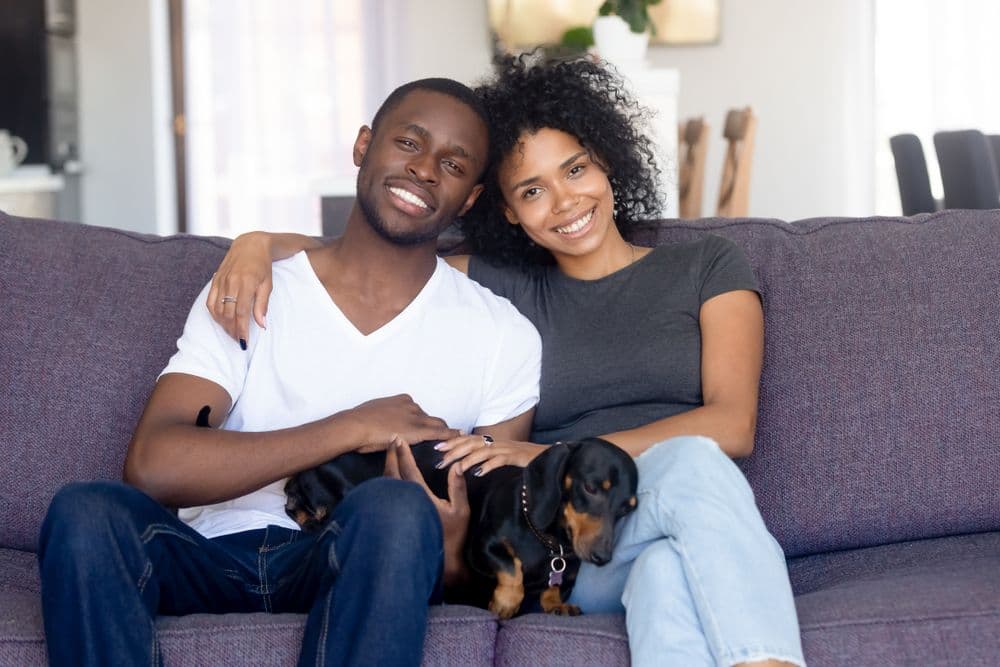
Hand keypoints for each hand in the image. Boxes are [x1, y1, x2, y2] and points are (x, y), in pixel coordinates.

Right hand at [206, 231, 274, 342]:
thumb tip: (261, 325)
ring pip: (217, 310)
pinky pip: (210, 302)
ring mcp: (221, 281)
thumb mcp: (267, 285)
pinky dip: (214, 314)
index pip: (242, 312)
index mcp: (247, 283)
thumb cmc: (262, 266)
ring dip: (223, 324)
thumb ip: (262, 305)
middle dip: (233, 330)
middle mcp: (231, 282)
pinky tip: (221, 321)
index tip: (244, 342)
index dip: (242, 329)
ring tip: (232, 332)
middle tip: (239, 340)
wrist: (250, 245)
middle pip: (228, 313)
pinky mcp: (214, 280)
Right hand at [338, 394, 460, 453]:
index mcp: (402, 400)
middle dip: (436, 428)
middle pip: (431, 418)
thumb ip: (381, 417)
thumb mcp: (371, 413)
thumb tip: (378, 423)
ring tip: (456, 441)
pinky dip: (452, 436)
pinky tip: (459, 439)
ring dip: (447, 433)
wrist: (355, 425)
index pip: (419, 412)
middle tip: (443, 438)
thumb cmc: (357, 422)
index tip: (423, 430)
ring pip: (439, 425)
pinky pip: (442, 433)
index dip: (421, 422)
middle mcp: (412, 406)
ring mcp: (417, 418)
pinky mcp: (419, 430)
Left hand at [384, 437, 469, 585]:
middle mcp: (405, 502)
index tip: (399, 439)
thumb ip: (458, 487)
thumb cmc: (454, 536)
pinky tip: (389, 475)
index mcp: (419, 497)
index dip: (403, 453)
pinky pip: (387, 494)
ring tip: (390, 454)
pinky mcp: (394, 518)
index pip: (408, 470)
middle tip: (392, 440)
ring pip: (387, 484)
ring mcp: (397, 511)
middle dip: (391, 455)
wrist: (442, 563)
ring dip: (387, 466)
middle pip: (392, 473)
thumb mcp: (461, 510)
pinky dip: (387, 479)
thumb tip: (457, 465)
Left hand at [435, 434, 546, 476]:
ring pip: (483, 451)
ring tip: (454, 468)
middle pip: (472, 443)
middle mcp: (499, 443)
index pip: (469, 439)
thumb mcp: (505, 455)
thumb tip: (473, 461)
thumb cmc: (527, 458)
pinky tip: (477, 473)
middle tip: (439, 460)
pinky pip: (500, 459)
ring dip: (467, 459)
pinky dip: (488, 465)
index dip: (453, 442)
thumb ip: (490, 455)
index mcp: (494, 442)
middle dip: (454, 451)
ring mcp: (508, 449)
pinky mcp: (518, 457)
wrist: (552, 456)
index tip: (437, 448)